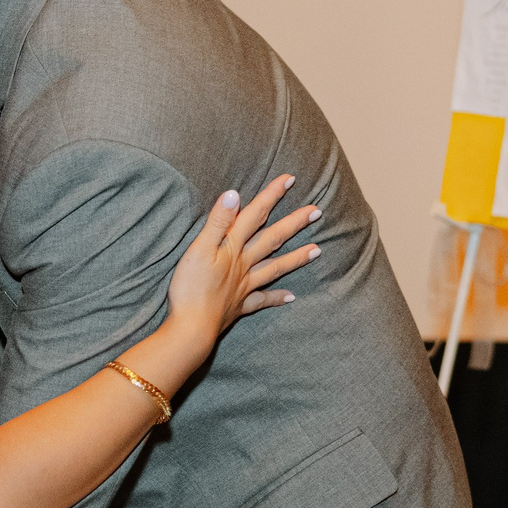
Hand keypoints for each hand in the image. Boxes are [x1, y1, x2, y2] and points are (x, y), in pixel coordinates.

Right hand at [165, 177, 320, 338]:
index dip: (271, 196)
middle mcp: (244, 264)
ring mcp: (245, 286)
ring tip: (317, 251)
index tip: (290, 180)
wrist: (191, 327)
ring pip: (275, 269)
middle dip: (294, 224)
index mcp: (232, 248)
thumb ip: (218, 222)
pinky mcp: (240, 306)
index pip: (255, 215)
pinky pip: (263, 300)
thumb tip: (235, 194)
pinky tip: (292, 297)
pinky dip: (277, 297)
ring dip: (296, 259)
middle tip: (316, 213)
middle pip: (272, 239)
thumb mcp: (199, 248)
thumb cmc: (190, 287)